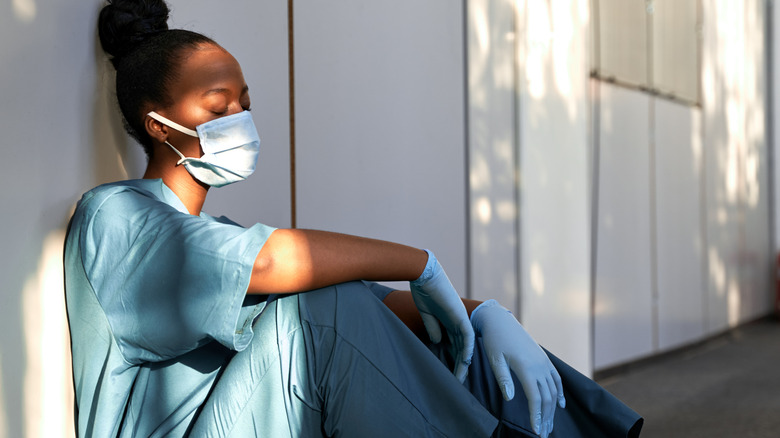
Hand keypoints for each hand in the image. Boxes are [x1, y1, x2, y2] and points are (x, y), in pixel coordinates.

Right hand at [409, 250, 473, 382]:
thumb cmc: (423, 290)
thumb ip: (433, 326)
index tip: (449, 373)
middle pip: (461, 347)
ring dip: (463, 362)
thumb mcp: (427, 313)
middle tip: (457, 381)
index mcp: (449, 319)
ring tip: (460, 377)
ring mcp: (460, 318)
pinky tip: (465, 361)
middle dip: (459, 365)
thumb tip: (438, 342)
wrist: (423, 274)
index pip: (454, 343)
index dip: (452, 358)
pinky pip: (467, 335)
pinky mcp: (460, 315)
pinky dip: (467, 348)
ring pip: (465, 344)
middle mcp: (457, 320)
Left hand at [471, 300, 564, 437]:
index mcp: (526, 367)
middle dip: (546, 417)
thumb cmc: (494, 340)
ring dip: (552, 409)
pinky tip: (560, 405)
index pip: (535, 398)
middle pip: (547, 397)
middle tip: (542, 434)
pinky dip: (559, 392)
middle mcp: (539, 366)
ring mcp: (543, 362)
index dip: (536, 416)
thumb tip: (511, 399)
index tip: (535, 431)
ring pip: (553, 390)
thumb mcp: (495, 359)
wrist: (501, 321)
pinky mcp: (544, 359)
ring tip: (549, 425)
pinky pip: (556, 378)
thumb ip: (504, 379)